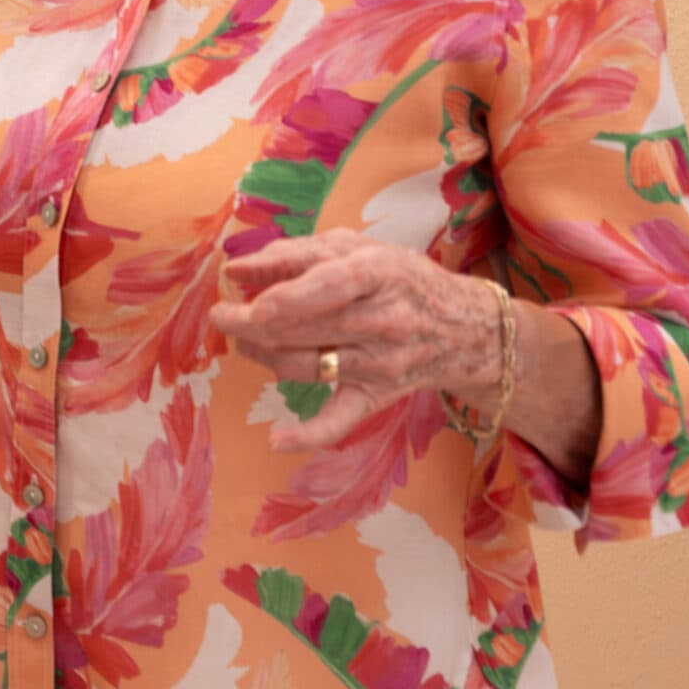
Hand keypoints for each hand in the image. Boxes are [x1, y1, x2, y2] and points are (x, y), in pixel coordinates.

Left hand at [210, 230, 501, 452]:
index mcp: (378, 274)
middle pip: (305, 328)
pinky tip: (277, 439)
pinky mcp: (378, 396)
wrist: (465, 329)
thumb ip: (296, 253)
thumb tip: (236, 269)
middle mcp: (384, 321)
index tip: (240, 295)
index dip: (280, 295)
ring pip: (306, 365)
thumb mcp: (357, 249)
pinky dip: (308, 434)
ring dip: (261, 355)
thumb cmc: (399, 278)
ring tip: (242, 340)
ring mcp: (381, 363)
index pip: (325, 286)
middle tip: (223, 317)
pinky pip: (341, 421)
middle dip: (251, 325)